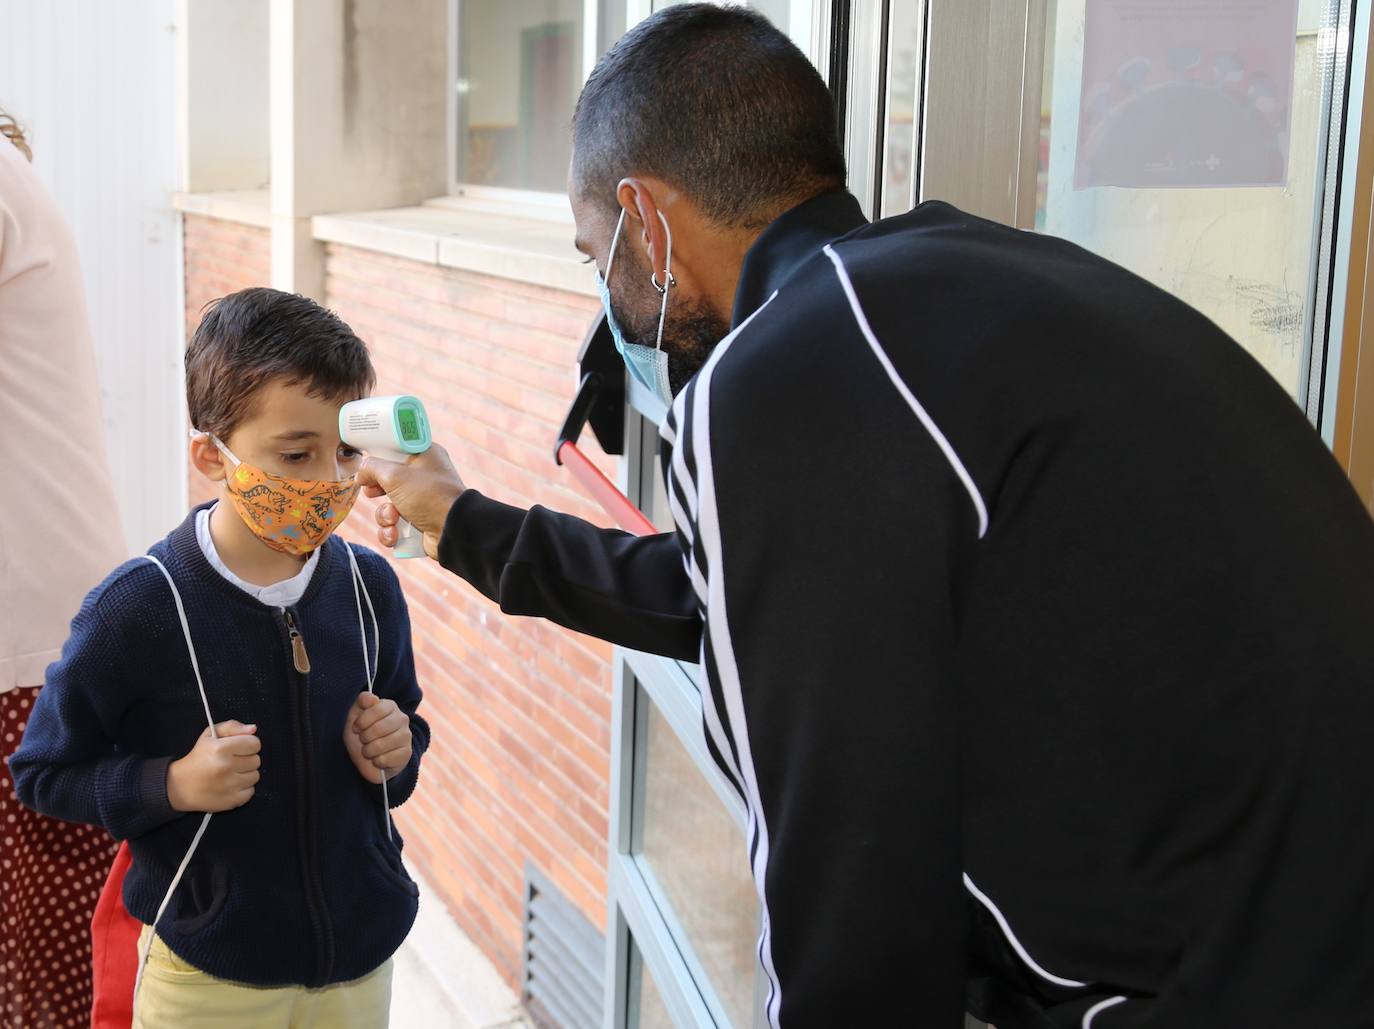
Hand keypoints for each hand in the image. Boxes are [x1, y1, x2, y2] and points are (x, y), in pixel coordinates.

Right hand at [166, 721, 260, 812]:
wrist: (180, 786)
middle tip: (231, 761)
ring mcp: (229, 785)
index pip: (254, 743)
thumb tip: (253, 729)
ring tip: (230, 773)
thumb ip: (232, 726)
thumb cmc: (198, 758)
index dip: (248, 744)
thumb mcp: (210, 735)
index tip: (239, 748)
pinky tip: (230, 784)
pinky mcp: (232, 800)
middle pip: (256, 760)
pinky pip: (251, 791)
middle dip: (246, 759)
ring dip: (246, 774)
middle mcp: (225, 767)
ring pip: (255, 775)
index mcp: (220, 749)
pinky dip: (243, 788)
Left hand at [344, 693, 412, 785]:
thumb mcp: (355, 714)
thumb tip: (372, 699)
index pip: (375, 709)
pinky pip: (385, 759)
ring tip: (369, 750)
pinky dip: (376, 761)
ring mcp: (406, 736)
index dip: (361, 721)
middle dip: (364, 737)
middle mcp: (402, 719)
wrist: (367, 756)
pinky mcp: (406, 753)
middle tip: (363, 740)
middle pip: (378, 729)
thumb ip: (362, 701)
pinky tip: (378, 758)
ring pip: (380, 745)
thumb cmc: (361, 732)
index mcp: (390, 706)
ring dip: (368, 751)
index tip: (356, 727)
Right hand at [355, 444, 465, 559]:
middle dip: (377, 491)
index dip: (380, 458)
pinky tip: (396, 534)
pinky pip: (395, 526)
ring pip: (389, 506)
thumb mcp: (395, 474)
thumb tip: (362, 472)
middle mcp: (425, 477)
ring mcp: (423, 501)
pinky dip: (391, 532)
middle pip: (388, 480)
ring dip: (384, 515)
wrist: (453, 530)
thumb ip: (372, 467)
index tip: (368, 466)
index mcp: (425, 456)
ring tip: (394, 518)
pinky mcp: (420, 523)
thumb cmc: (428, 495)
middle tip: (373, 492)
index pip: (396, 450)